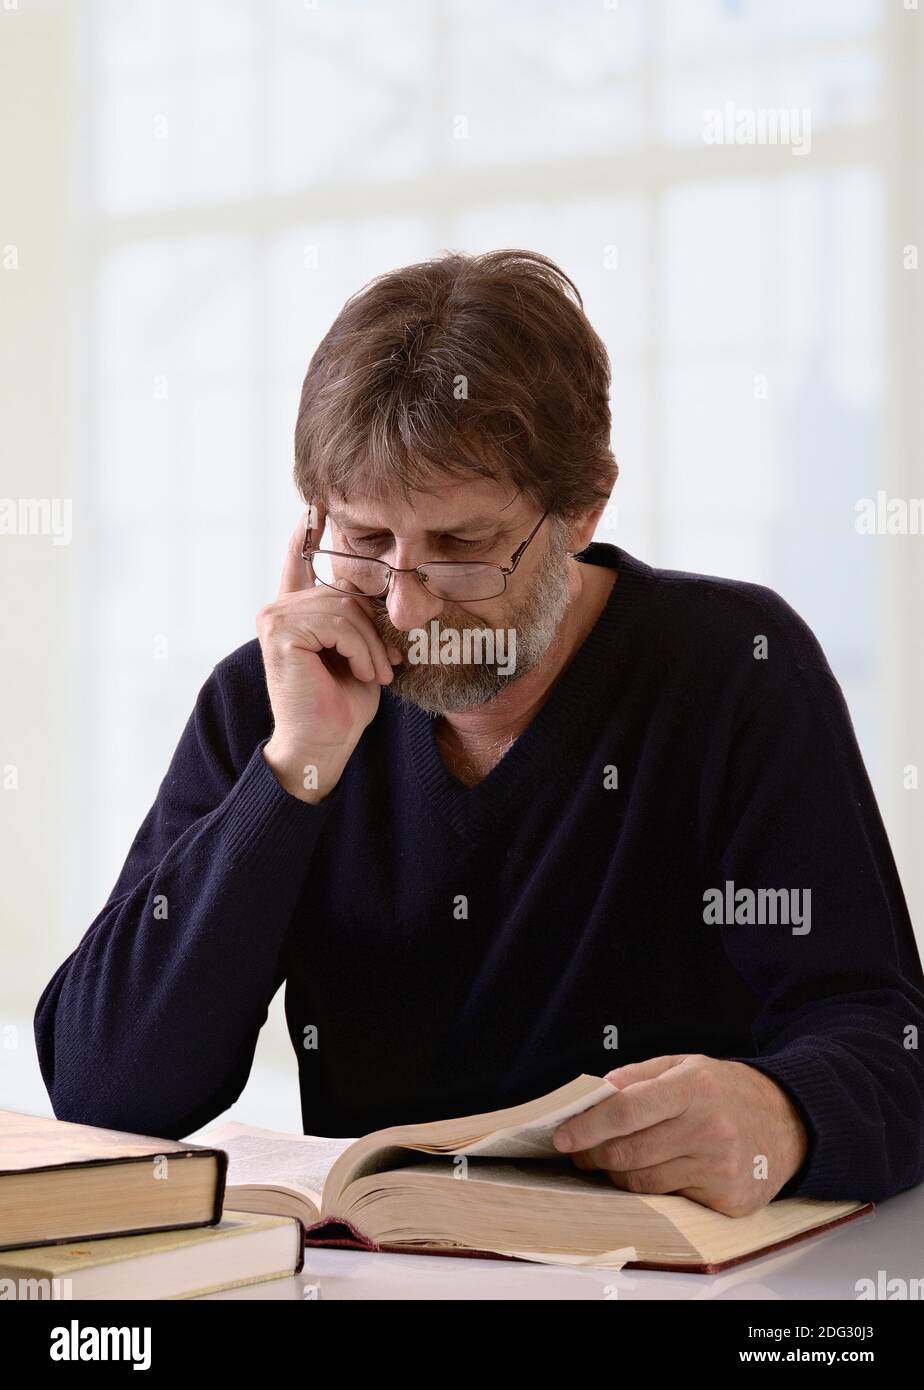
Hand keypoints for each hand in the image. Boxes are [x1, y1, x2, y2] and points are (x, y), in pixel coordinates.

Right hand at [257, 501, 401, 802]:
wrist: (324, 744)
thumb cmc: (343, 704)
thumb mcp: (360, 652)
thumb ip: (359, 619)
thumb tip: (387, 585)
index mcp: (294, 612)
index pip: (299, 562)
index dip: (307, 533)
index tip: (314, 505)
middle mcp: (279, 609)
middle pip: (344, 593)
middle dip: (373, 631)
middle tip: (386, 667)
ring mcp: (274, 617)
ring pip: (345, 608)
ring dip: (370, 645)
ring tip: (375, 673)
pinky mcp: (279, 631)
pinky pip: (339, 623)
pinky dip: (361, 649)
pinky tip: (364, 672)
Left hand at [552, 1054, 809, 1215]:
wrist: (790, 1121)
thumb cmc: (728, 1091)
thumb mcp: (687, 1065)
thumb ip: (640, 1075)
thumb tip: (598, 1091)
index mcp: (693, 1088)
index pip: (628, 1110)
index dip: (589, 1126)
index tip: (562, 1136)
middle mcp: (708, 1129)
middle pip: (629, 1152)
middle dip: (593, 1154)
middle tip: (579, 1151)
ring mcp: (719, 1168)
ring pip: (644, 1182)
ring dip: (617, 1174)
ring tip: (610, 1160)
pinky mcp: (727, 1199)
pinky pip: (671, 1199)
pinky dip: (654, 1188)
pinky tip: (655, 1171)